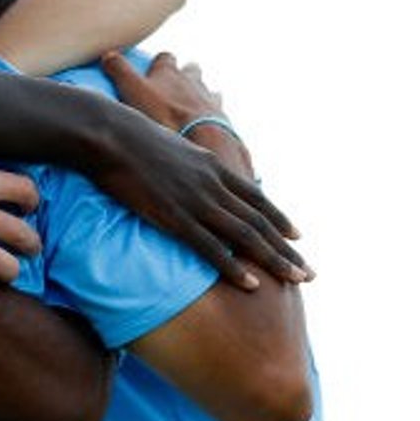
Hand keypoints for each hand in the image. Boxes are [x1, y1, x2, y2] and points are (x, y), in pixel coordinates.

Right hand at [83, 95, 308, 291]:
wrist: (111, 135)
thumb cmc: (130, 138)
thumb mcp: (171, 145)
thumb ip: (188, 162)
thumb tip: (189, 170)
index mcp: (212, 166)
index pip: (256, 197)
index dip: (279, 218)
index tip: (298, 236)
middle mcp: (213, 184)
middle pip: (260, 222)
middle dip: (286, 249)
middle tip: (308, 272)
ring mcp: (197, 202)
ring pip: (246, 236)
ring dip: (275, 260)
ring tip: (296, 280)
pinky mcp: (177, 218)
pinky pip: (212, 249)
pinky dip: (235, 268)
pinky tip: (252, 285)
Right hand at [102, 51, 255, 177]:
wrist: (204, 139)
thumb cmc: (164, 114)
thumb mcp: (132, 90)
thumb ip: (119, 70)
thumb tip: (108, 54)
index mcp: (170, 72)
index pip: (165, 59)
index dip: (159, 64)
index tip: (153, 69)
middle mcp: (193, 82)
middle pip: (191, 71)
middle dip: (185, 76)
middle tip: (174, 89)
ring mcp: (211, 101)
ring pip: (208, 91)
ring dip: (200, 97)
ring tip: (191, 110)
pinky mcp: (223, 121)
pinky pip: (218, 115)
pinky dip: (212, 118)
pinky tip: (205, 129)